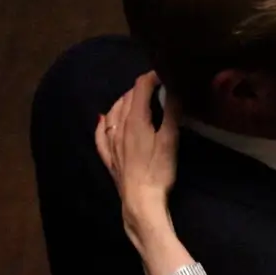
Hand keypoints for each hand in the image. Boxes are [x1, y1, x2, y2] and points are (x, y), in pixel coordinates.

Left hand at [95, 72, 179, 243]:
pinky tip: (103, 118)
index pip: (140, 87)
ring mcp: (111, 143)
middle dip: (140, 88)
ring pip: (113, 113)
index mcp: (135, 119)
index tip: (165, 73)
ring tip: (135, 98)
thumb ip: (172, 113)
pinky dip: (102, 123)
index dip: (152, 76)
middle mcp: (119, 126)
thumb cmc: (158, 171)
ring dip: (123, 101)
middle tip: (156, 86)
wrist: (140, 201)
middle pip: (126, 98)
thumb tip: (175, 87)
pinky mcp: (109, 158)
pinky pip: (100, 135)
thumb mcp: (170, 140)